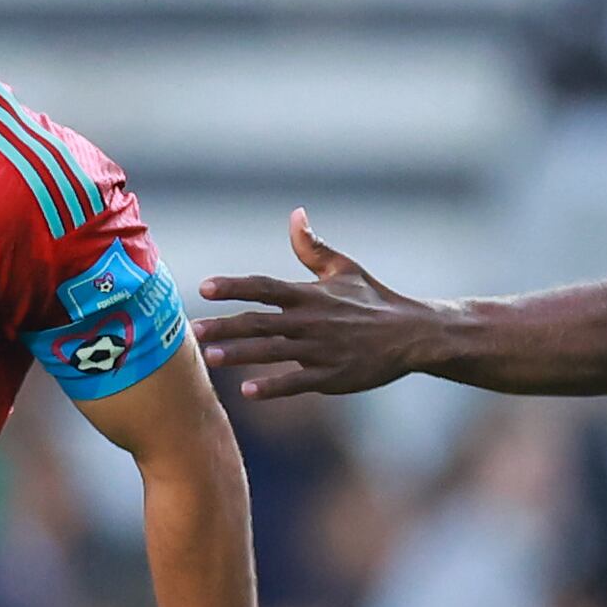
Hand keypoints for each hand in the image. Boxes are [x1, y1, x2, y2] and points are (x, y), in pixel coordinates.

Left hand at [199, 214, 452, 403]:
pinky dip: (273, 386)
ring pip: (273, 352)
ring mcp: (321, 350)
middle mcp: (311, 321)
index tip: (205, 287)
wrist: (413, 334)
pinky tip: (247, 392)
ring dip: (240, 355)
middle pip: (260, 322)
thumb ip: (313, 247)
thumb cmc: (374, 300)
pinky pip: (297, 382)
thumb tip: (295, 214)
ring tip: (210, 358)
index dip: (234, 286)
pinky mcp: (332, 376)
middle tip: (193, 331)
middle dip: (225, 326)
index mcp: (311, 294)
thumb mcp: (344, 268)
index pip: (264, 286)